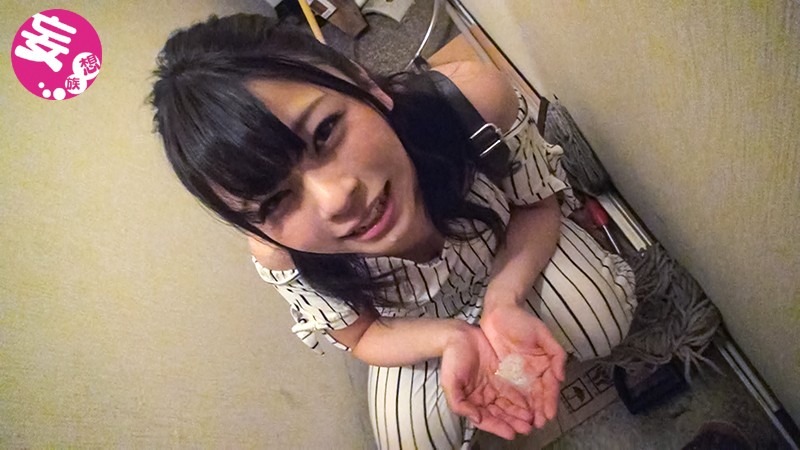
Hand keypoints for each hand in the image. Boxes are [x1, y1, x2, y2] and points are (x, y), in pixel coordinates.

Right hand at [439, 324, 534, 439]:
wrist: (459, 335)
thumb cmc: (452, 359)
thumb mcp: (450, 382)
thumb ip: (459, 403)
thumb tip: (476, 418)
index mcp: (471, 402)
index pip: (486, 419)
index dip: (498, 427)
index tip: (511, 433)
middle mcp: (483, 398)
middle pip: (500, 415)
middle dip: (513, 422)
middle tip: (527, 428)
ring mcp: (493, 387)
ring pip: (509, 405)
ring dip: (520, 414)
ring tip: (532, 420)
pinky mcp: (502, 377)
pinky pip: (514, 391)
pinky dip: (522, 399)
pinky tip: (532, 405)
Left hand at [481, 302, 566, 428]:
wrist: (498, 312)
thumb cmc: (521, 320)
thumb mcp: (542, 333)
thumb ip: (556, 353)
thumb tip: (561, 376)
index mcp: (544, 363)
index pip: (550, 386)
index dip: (550, 400)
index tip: (549, 414)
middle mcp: (533, 371)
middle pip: (538, 395)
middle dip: (540, 410)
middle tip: (539, 424)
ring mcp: (518, 373)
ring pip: (525, 396)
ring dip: (528, 411)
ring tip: (528, 424)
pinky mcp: (504, 373)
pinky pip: (510, 391)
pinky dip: (513, 404)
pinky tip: (513, 414)